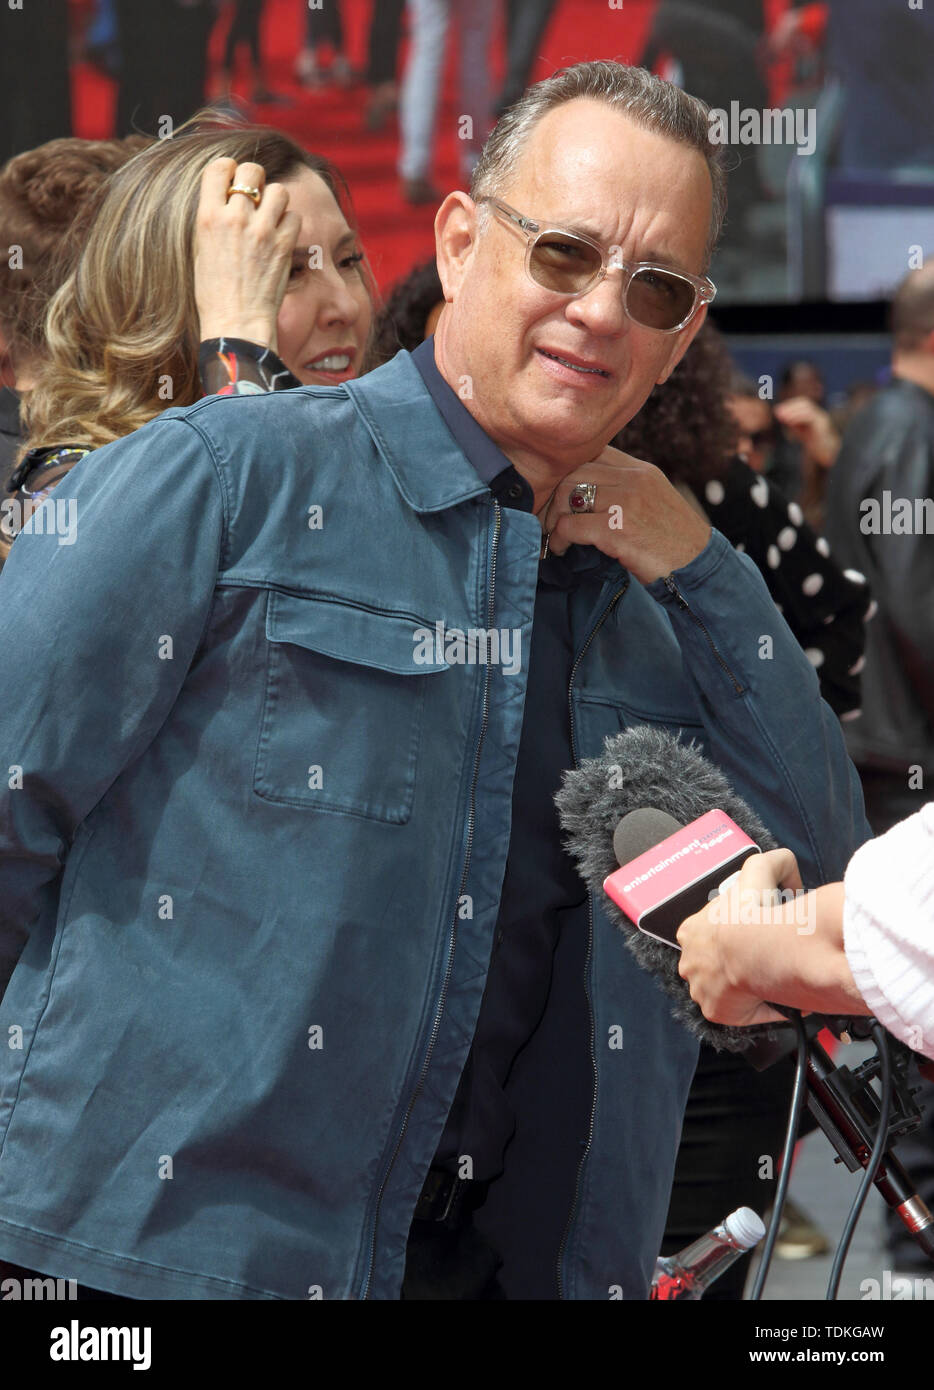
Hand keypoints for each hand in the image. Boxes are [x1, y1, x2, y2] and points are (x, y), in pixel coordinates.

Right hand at [194, 157, 300, 353]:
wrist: (235, 323)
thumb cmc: (214, 293)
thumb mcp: (201, 249)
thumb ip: (215, 219)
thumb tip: (229, 198)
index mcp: (208, 217)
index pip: (219, 167)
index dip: (229, 171)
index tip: (232, 183)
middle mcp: (235, 218)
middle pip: (253, 169)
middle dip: (256, 179)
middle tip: (256, 198)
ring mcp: (262, 231)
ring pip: (279, 190)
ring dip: (276, 201)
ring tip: (270, 219)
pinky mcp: (284, 246)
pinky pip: (295, 217)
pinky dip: (290, 225)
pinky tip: (281, 238)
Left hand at [540, 444, 710, 584]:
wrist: (698, 566)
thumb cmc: (671, 541)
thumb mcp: (652, 501)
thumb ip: (623, 489)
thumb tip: (581, 493)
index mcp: (640, 470)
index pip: (590, 453)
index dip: (564, 473)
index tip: (554, 496)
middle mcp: (633, 479)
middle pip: (572, 472)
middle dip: (550, 497)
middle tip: (544, 520)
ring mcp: (626, 502)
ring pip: (566, 495)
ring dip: (552, 519)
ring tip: (553, 536)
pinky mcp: (618, 529)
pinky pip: (571, 526)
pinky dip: (559, 538)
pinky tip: (561, 549)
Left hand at [676, 849, 803, 1027]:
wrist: (757, 949)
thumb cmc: (752, 914)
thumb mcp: (761, 869)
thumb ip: (775, 862)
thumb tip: (790, 875)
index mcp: (693, 930)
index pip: (706, 932)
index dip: (730, 933)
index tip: (751, 933)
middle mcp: (690, 961)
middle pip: (712, 963)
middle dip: (734, 962)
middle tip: (762, 958)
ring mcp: (701, 989)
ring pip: (725, 989)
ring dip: (745, 986)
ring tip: (770, 978)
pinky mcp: (717, 1011)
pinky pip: (742, 1013)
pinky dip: (760, 1007)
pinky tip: (776, 997)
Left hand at [774, 397, 839, 467]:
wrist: (830, 454)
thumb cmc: (816, 444)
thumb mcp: (801, 432)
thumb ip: (793, 424)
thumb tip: (780, 415)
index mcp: (813, 414)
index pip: (801, 403)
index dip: (789, 405)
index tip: (777, 410)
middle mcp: (818, 414)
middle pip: (804, 403)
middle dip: (790, 406)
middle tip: (777, 412)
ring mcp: (822, 419)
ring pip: (808, 409)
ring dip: (793, 411)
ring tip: (782, 417)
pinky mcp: (823, 426)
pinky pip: (811, 418)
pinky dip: (799, 418)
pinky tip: (790, 422)